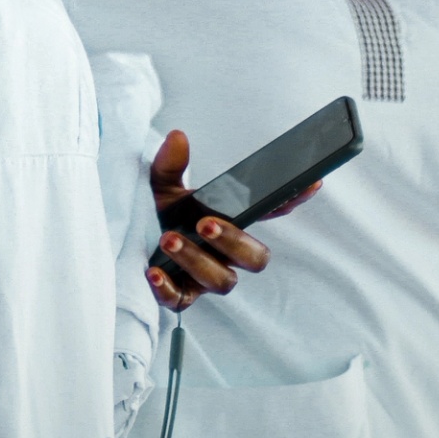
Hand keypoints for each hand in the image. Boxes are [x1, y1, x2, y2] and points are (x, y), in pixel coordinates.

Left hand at [144, 130, 315, 311]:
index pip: (270, 212)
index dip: (292, 200)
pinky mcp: (180, 294)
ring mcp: (205, 277)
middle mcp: (226, 254)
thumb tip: (177, 137)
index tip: (311, 183)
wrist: (128, 239)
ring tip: (169, 239)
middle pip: (255, 258)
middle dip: (233, 242)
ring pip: (222, 281)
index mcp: (231, 222)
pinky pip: (180, 300)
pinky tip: (153, 272)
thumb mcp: (161, 185)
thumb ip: (169, 164)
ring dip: (197, 260)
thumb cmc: (156, 214)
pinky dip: (167, 288)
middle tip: (204, 224)